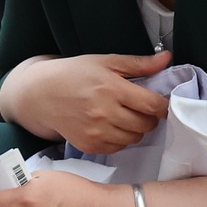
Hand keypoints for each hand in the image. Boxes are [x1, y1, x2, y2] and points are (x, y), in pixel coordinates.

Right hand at [2, 50, 173, 154]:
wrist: (40, 94)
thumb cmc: (73, 74)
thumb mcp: (105, 62)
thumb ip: (138, 64)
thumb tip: (167, 58)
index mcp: (111, 88)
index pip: (152, 105)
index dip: (162, 106)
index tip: (159, 103)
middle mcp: (104, 112)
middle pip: (146, 125)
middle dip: (148, 118)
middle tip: (140, 109)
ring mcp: (95, 131)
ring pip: (134, 139)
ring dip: (135, 130)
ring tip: (124, 117)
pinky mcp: (88, 145)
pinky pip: (118, 148)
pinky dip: (120, 139)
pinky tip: (111, 127)